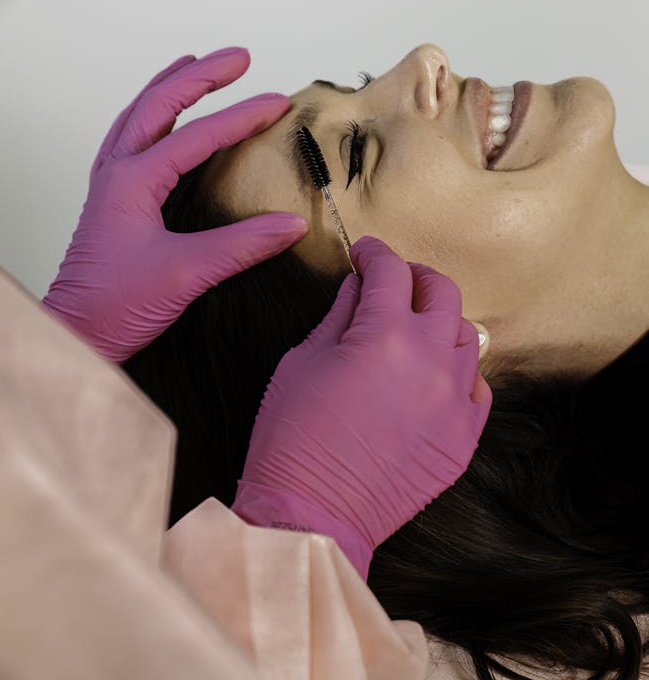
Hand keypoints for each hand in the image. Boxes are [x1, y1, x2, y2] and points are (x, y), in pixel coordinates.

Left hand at [42, 48, 306, 361]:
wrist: (76, 331)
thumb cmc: (117, 305)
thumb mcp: (186, 275)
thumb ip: (241, 246)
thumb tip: (292, 224)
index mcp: (133, 181)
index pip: (197, 135)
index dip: (242, 116)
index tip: (279, 103)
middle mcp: (118, 172)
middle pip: (159, 104)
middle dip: (201, 76)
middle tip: (239, 57)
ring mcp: (110, 183)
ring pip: (139, 114)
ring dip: (170, 85)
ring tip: (195, 62)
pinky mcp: (111, 199)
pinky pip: (130, 137)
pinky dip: (150, 114)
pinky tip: (161, 117)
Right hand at [232, 236, 491, 579]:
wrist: (311, 515)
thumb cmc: (292, 435)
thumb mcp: (303, 359)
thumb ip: (339, 314)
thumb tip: (358, 286)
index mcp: (386, 334)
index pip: (390, 270)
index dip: (374, 253)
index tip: (363, 254)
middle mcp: (431, 361)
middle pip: (442, 291)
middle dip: (414, 276)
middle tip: (391, 281)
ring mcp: (454, 402)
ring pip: (466, 336)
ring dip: (439, 321)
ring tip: (412, 328)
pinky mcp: (462, 439)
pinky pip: (477, 387)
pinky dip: (457, 371)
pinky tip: (431, 375)